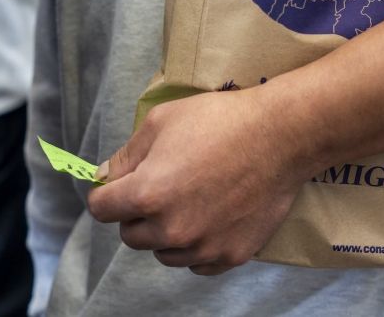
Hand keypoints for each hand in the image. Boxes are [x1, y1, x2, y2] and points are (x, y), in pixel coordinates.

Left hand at [87, 88, 313, 274]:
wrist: (281, 136)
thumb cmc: (221, 120)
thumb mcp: (163, 121)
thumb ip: (127, 154)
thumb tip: (106, 177)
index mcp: (146, 195)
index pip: (101, 209)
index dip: (109, 192)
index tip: (121, 185)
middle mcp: (170, 229)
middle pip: (131, 235)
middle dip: (138, 214)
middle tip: (164, 187)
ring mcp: (202, 247)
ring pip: (164, 252)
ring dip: (168, 233)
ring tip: (192, 201)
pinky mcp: (230, 255)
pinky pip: (198, 263)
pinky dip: (199, 246)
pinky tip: (212, 218)